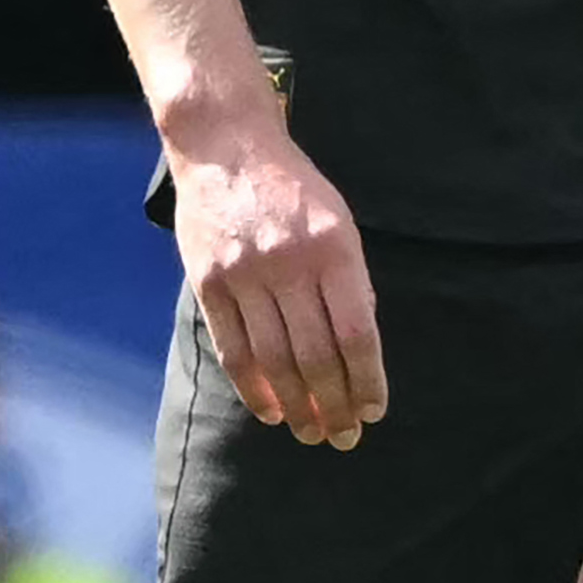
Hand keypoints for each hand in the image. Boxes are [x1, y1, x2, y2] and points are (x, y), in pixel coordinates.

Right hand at [169, 119, 386, 450]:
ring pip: (275, 361)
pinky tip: (272, 410)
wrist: (226, 145)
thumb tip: (359, 352)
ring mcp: (245, 274)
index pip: (356, 333)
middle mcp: (289, 263)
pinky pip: (234, 350)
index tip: (373, 411)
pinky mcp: (208, 282)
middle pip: (316, 356)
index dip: (366, 380)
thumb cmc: (293, 188)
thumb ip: (349, 282)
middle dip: (334, 405)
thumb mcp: (338, 221)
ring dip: (297, 407)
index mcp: (334, 247)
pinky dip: (254, 388)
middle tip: (344, 437)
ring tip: (311, 432)